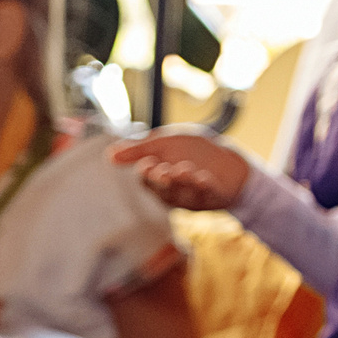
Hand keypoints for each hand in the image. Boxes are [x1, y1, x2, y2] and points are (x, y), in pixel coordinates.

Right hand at [110, 123, 251, 210]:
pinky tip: (203, 177)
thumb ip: (138, 149)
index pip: (146, 179)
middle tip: (163, 172)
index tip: (148, 163)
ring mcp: (192, 194)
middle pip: (162, 189)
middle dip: (162, 180)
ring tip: (184, 170)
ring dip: (182, 182)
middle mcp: (172, 189)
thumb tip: (109, 155)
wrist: (228, 158)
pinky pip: (207, 193)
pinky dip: (204, 186)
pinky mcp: (212, 194)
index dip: (146, 172)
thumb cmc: (191, 150)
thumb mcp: (164, 142)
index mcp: (157, 176)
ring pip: (183, 193)